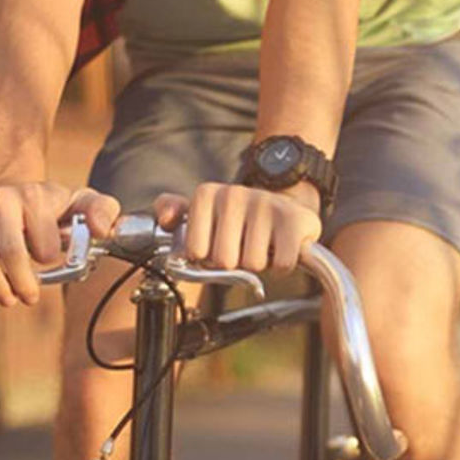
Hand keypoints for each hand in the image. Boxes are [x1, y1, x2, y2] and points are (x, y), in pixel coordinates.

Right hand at [0, 180, 120, 307]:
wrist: (10, 189)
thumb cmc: (50, 206)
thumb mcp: (82, 202)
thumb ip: (102, 211)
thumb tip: (101, 230)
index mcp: (33, 195)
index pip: (44, 244)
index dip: (50, 260)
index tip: (52, 261)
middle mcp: (0, 199)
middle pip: (11, 252)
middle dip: (23, 283)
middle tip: (30, 296)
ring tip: (9, 299)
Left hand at [154, 181, 320, 273]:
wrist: (284, 208)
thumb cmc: (239, 220)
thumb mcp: (202, 213)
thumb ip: (172, 212)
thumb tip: (165, 219)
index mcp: (207, 194)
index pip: (194, 252)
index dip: (206, 258)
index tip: (216, 245)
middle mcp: (233, 194)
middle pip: (224, 260)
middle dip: (234, 263)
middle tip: (241, 247)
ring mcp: (265, 204)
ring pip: (252, 265)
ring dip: (258, 264)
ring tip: (261, 245)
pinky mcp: (294, 219)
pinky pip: (281, 264)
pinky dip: (281, 266)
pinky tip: (279, 249)